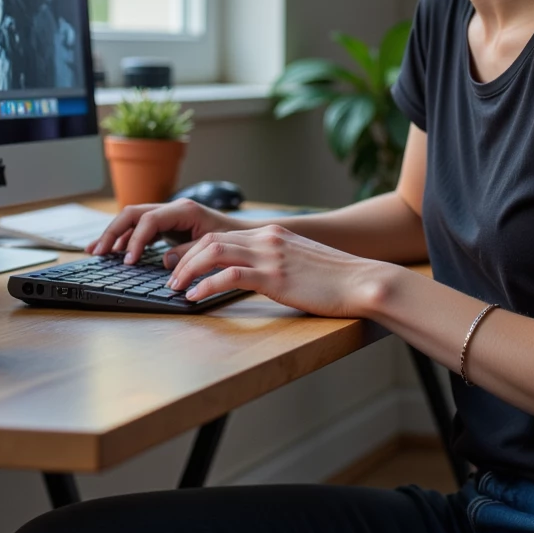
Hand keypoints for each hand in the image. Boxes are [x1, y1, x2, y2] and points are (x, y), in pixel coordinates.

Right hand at [88, 200, 237, 262]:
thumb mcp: (213, 246)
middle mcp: (173, 209)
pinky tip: (116, 251)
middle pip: (133, 214)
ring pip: (133, 220)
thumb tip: (165, 260)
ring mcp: (168, 216)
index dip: (135, 240)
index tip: (128, 261)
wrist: (245, 234)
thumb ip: (189, 251)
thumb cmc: (232, 240)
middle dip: (113, 232)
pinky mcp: (168, 226)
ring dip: (114, 234)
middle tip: (98, 252)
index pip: (149, 219)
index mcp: (183, 210)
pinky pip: (140, 228)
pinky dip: (126, 239)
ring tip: (96, 251)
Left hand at [163, 222, 383, 318]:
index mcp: (274, 234)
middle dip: (184, 259)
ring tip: (175, 288)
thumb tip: (262, 277)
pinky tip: (195, 298)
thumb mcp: (303, 263)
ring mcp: (271, 256)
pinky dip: (206, 286)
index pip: (222, 235)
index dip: (195, 250)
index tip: (180, 267)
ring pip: (213, 253)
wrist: (364, 282)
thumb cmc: (338, 280)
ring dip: (188, 271)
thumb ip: (280, 263)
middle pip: (210, 240)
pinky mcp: (275, 276)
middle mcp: (268, 239)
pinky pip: (229, 276)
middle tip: (169, 278)